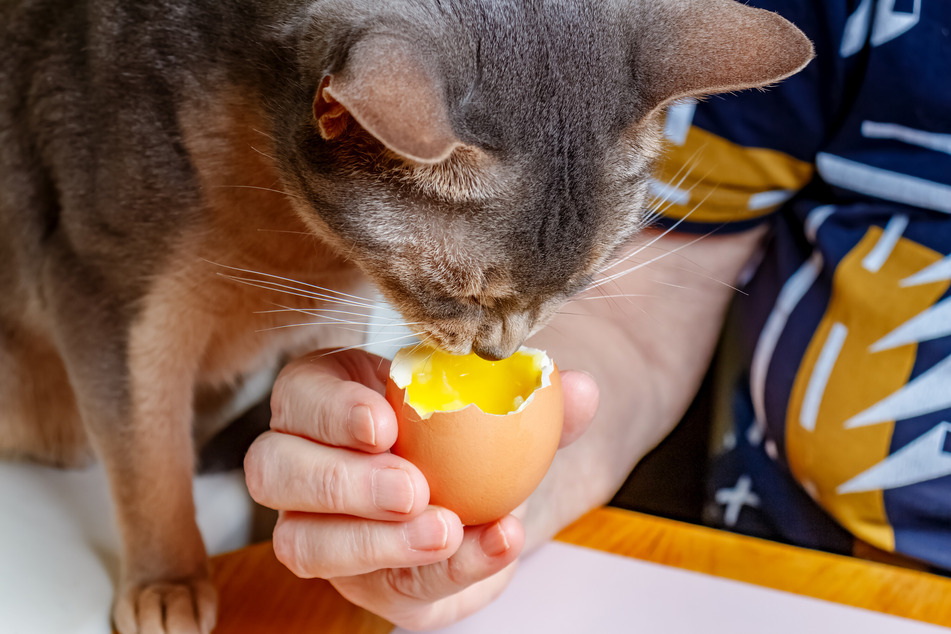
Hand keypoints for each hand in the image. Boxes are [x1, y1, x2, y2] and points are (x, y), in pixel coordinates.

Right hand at [244, 348, 598, 629]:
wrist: (487, 485)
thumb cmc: (471, 425)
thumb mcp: (499, 398)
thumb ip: (533, 393)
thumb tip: (577, 389)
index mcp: (324, 398)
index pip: (298, 395)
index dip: (329, 409)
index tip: (384, 419)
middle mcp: (303, 462)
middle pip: (274, 472)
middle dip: (341, 484)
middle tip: (412, 488)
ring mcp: (319, 527)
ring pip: (301, 544)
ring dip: (375, 543)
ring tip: (445, 529)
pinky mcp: (359, 578)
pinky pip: (381, 588)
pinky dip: (442, 572)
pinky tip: (493, 544)